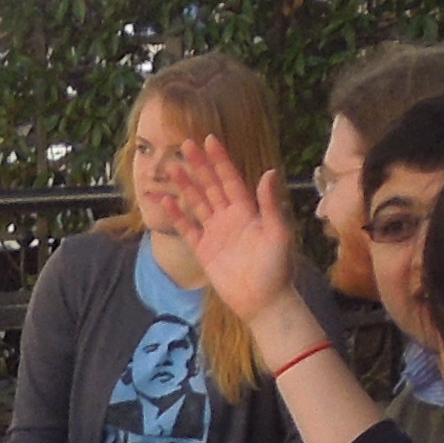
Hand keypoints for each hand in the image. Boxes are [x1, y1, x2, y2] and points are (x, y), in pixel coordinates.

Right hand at [146, 134, 299, 326]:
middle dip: (199, 165)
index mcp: (248, 211)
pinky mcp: (204, 251)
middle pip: (211, 186)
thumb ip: (270, 204)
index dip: (220, 160)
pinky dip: (177, 214)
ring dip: (185, 185)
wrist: (263, 302)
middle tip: (185, 144)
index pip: (230, 179)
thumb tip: (269, 172)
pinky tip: (166, 200)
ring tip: (172, 168)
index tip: (209, 140)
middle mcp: (230, 218)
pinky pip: (187, 228)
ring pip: (197, 203)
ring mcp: (215, 233)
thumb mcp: (278, 233)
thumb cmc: (276, 269)